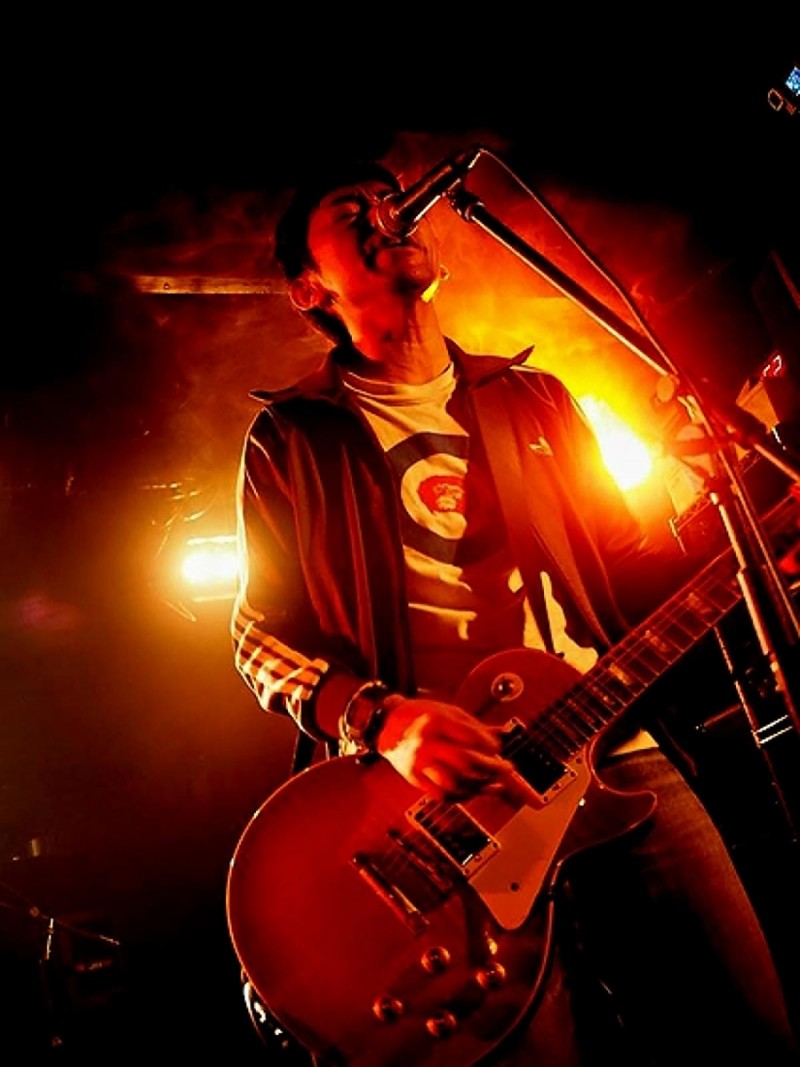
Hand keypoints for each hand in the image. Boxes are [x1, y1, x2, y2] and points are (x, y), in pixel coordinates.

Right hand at [374, 696, 518, 801]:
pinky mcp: (413, 777)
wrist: (386, 724)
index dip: (490, 744)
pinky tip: (474, 791)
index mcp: (436, 720)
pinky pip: (441, 794)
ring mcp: (418, 762)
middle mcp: (426, 741)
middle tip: (506, 768)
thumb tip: (501, 733)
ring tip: (492, 783)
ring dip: (478, 785)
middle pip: (465, 760)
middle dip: (491, 767)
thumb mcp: (447, 711)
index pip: (471, 736)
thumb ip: (474, 725)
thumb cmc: (419, 715)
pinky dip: (461, 795)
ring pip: (454, 782)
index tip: (498, 748)